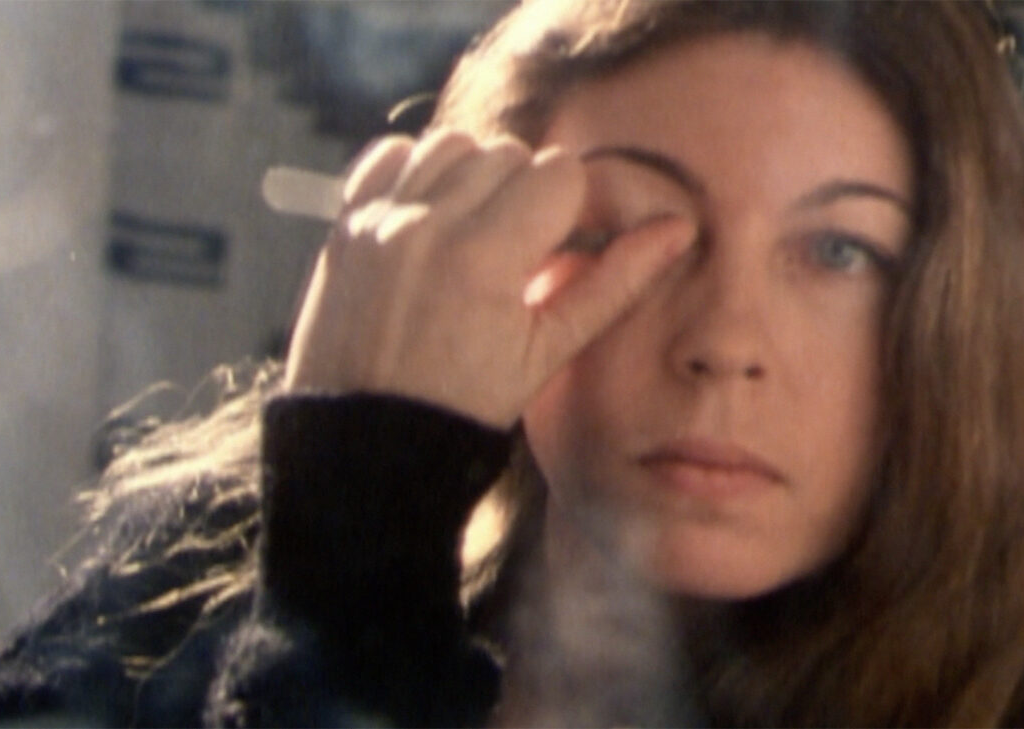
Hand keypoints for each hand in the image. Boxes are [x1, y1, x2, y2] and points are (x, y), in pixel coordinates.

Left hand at [283, 129, 694, 428]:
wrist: (369, 440)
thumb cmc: (466, 405)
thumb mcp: (548, 350)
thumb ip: (614, 283)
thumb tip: (677, 230)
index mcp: (485, 257)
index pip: (558, 174)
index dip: (579, 206)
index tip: (571, 243)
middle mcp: (427, 225)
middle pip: (509, 153)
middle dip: (529, 193)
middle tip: (525, 249)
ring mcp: (380, 221)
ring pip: (452, 144)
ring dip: (476, 174)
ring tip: (479, 231)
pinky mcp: (345, 224)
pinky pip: (391, 155)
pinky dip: (418, 170)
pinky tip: (432, 216)